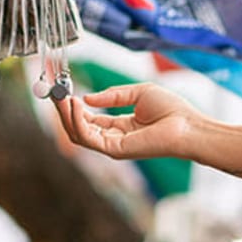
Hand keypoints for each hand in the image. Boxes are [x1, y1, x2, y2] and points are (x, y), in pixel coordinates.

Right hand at [54, 82, 201, 160]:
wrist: (187, 125)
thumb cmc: (171, 110)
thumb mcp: (138, 93)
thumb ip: (113, 96)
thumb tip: (87, 98)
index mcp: (121, 127)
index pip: (90, 119)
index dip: (75, 107)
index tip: (64, 91)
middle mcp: (114, 139)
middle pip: (80, 128)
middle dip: (65, 112)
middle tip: (54, 93)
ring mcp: (113, 146)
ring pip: (79, 135)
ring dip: (66, 116)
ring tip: (60, 97)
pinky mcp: (115, 150)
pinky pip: (88, 137)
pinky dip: (78, 121)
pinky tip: (75, 105)